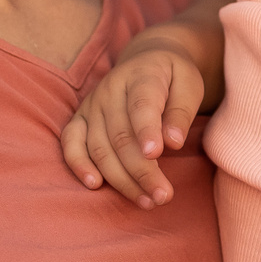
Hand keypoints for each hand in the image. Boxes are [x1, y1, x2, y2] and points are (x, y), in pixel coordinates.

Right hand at [63, 40, 206, 207]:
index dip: (146, 130)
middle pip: (121, 135)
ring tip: (146, 201)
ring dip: (120, 179)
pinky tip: (95, 185)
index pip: (141, 104)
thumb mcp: (190, 85)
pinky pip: (71, 143)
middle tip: (163, 196)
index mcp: (141, 75)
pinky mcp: (80, 119)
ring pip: (100, 147)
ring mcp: (92, 105)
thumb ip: (181, 112)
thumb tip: (172, 142)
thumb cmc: (173, 78)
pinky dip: (78, 164)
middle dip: (142, 171)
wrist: (147, 60)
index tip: (155, 154)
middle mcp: (110, 90)